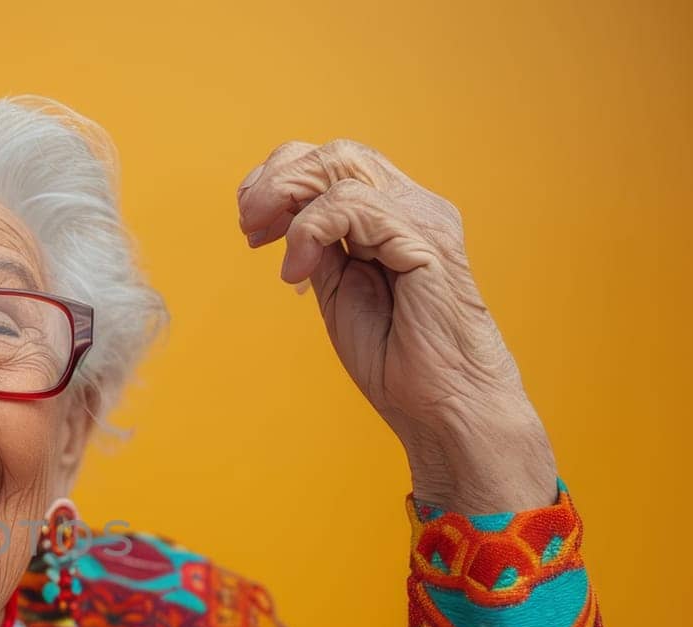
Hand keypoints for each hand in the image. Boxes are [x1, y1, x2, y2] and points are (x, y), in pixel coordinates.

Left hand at [236, 139, 557, 512]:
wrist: (444, 407)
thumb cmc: (397, 361)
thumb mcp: (338, 292)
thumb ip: (319, 250)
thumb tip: (282, 222)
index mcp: (395, 216)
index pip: (335, 163)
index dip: (282, 179)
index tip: (250, 225)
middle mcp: (414, 207)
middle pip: (336, 153)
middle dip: (277, 180)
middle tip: (247, 226)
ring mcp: (423, 221)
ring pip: (343, 166)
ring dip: (285, 197)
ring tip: (263, 242)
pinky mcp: (426, 244)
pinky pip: (353, 206)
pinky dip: (310, 232)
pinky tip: (298, 273)